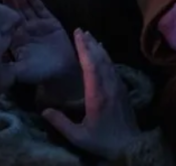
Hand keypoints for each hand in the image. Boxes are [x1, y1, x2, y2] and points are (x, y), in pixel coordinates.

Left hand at [2, 0, 79, 93]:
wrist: (62, 72)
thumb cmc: (40, 72)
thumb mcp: (20, 72)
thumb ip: (7, 67)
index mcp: (15, 41)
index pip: (5, 25)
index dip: (0, 15)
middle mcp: (25, 30)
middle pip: (15, 13)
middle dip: (9, 2)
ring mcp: (37, 25)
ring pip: (26, 8)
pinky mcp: (50, 22)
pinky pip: (41, 9)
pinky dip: (34, 0)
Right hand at [43, 30, 141, 160]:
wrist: (130, 145)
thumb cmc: (102, 141)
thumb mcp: (78, 136)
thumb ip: (60, 122)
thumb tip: (44, 110)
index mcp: (98, 95)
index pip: (91, 66)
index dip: (84, 49)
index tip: (78, 35)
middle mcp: (110, 86)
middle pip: (100, 59)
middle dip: (90, 44)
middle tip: (80, 30)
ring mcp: (118, 87)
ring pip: (109, 62)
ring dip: (98, 48)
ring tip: (90, 37)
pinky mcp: (122, 89)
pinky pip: (113, 68)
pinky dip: (106, 57)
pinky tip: (102, 54)